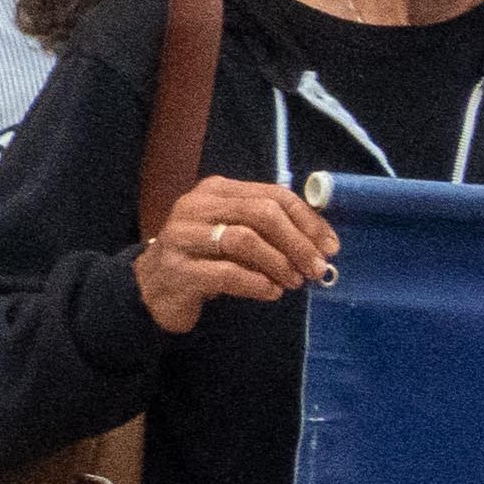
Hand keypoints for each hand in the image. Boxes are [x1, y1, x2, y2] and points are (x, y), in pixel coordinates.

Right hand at [133, 176, 336, 334]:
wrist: (153, 288)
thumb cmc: (205, 259)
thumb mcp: (237, 235)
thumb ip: (270, 230)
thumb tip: (322, 244)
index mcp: (217, 190)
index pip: (274, 195)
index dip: (308, 221)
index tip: (330, 247)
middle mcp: (197, 206)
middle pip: (261, 214)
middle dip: (297, 243)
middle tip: (316, 268)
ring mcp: (182, 236)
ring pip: (244, 240)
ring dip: (279, 263)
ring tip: (294, 282)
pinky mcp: (177, 269)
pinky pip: (225, 273)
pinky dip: (256, 283)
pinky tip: (270, 292)